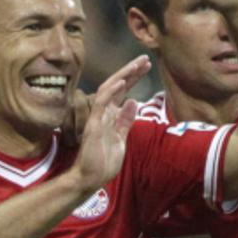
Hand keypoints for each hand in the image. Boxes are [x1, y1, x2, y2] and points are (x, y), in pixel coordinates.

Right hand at [70, 72, 140, 192]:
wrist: (90, 178)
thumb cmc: (104, 161)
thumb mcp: (121, 138)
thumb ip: (126, 121)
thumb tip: (134, 101)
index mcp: (111, 115)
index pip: (123, 91)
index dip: (134, 77)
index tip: (147, 65)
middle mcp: (104, 112)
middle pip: (117, 85)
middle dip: (131, 71)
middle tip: (145, 58)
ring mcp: (98, 116)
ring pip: (109, 89)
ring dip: (123, 75)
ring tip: (137, 64)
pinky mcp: (94, 124)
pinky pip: (102, 103)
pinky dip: (112, 91)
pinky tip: (122, 81)